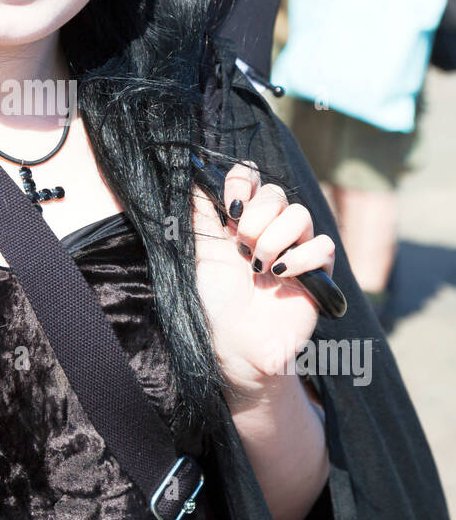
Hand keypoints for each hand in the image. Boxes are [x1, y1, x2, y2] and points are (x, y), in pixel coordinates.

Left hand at [192, 161, 336, 398]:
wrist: (235, 344)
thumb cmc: (215, 303)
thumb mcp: (202, 254)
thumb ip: (202, 214)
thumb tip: (195, 175)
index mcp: (240, 222)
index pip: (252, 179)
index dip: (244, 181)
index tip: (231, 203)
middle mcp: (270, 230)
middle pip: (277, 193)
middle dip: (256, 217)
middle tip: (242, 248)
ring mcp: (295, 250)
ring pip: (301, 215)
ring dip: (275, 239)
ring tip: (258, 267)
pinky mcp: (318, 273)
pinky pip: (323, 245)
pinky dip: (300, 257)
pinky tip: (280, 275)